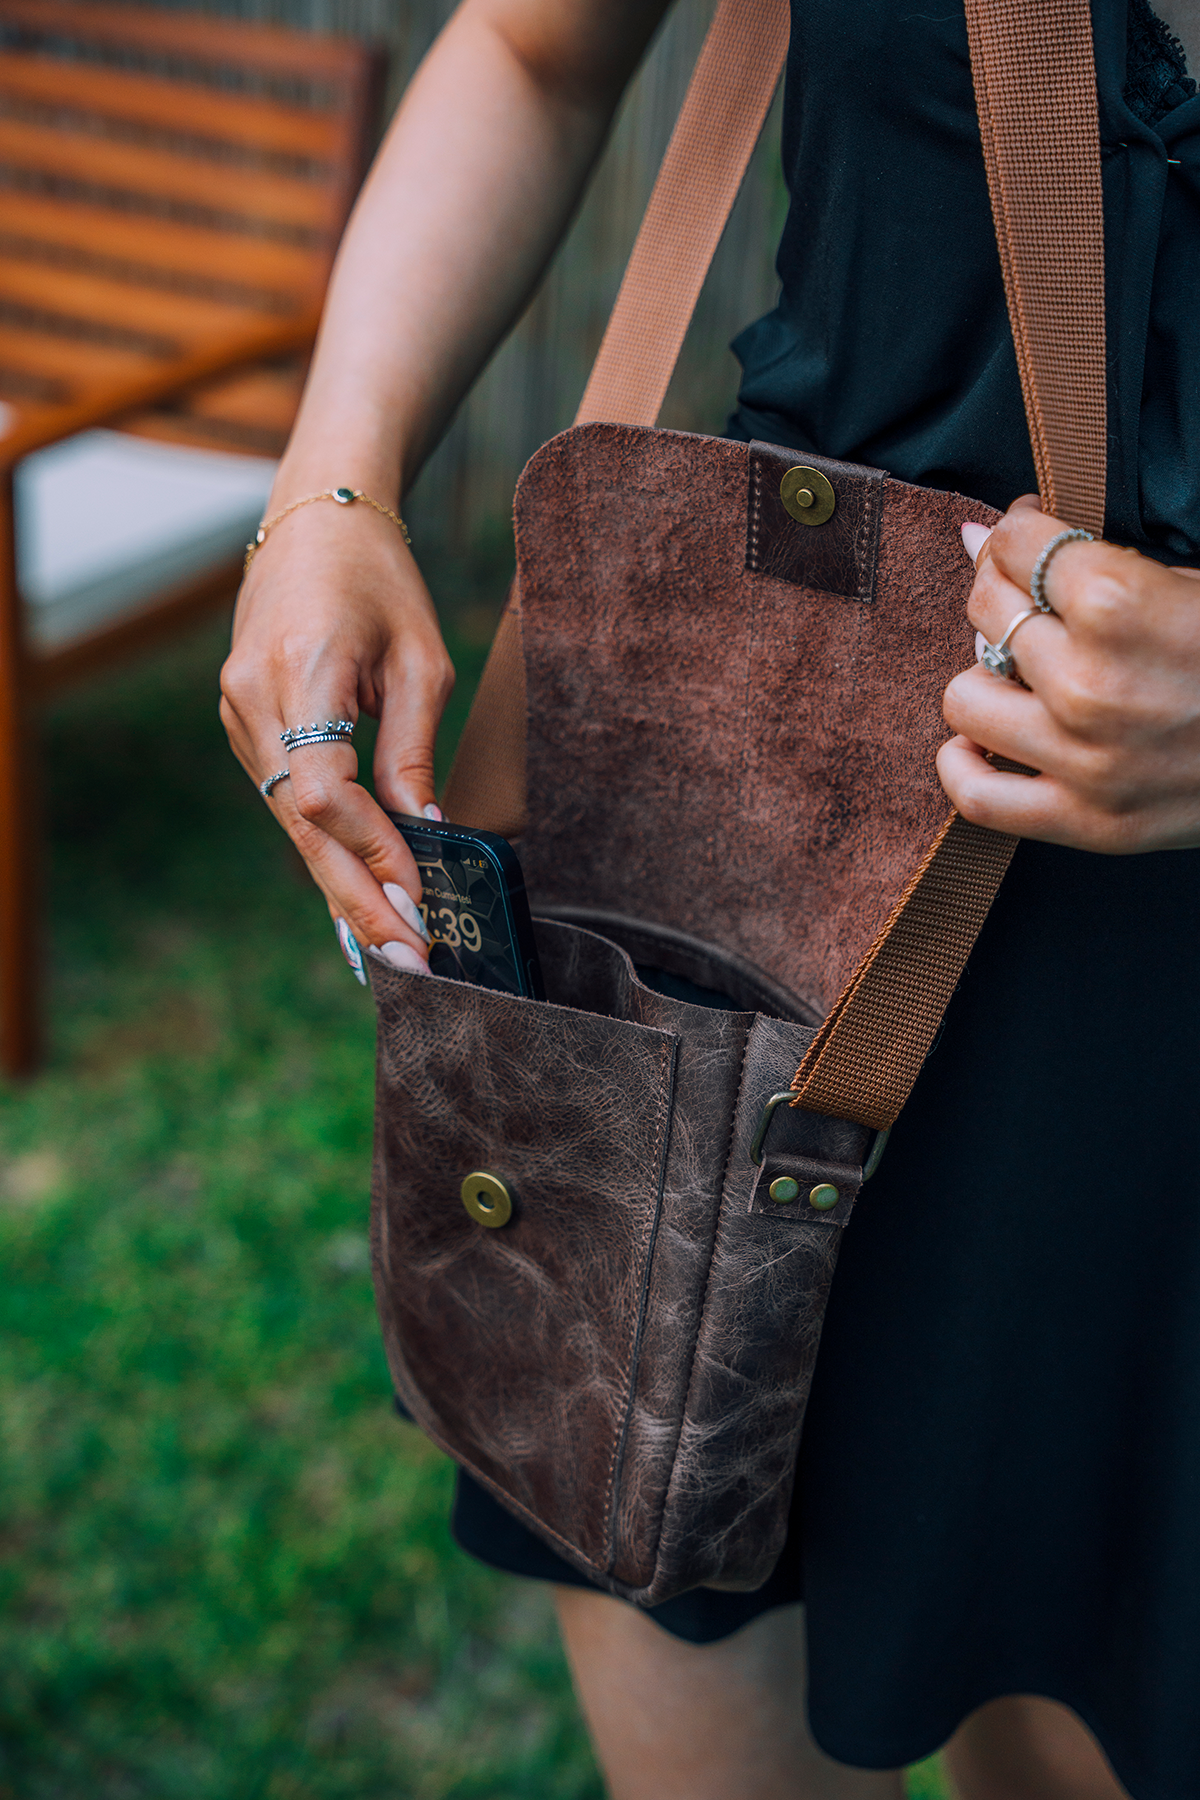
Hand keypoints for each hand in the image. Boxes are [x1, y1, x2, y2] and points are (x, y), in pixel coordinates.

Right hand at [219, 496, 454, 971]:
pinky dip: (324, 849)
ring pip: (290, 822)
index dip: (372, 850)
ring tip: (393, 946)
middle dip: (356, 899)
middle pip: (301, 824)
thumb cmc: (380, 580)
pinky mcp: (242, 725)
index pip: (325, 787)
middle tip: (407, 962)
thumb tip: (425, 833)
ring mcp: (237, 714)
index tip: (420, 896)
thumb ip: (414, 749)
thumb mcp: (420, 657)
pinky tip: (357, 897)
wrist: (313, 522)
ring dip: (340, 884)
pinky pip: (285, 800)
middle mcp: (252, 697)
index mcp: (301, 668)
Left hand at [937, 495, 1199, 852]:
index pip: (1015, 546)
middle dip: (1006, 593)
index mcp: (1120, 605)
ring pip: (963, 697)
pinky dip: (963, 765)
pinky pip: (976, 796)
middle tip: (1040, 603)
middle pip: (986, 612)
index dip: (1018, 534)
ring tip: (1025, 675)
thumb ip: (1085, 561)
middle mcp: (1090, 684)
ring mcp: (1084, 760)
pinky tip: (983, 741)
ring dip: (987, 677)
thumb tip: (978, 538)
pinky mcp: (1087, 822)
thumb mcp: (1189, 583)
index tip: (1031, 544)